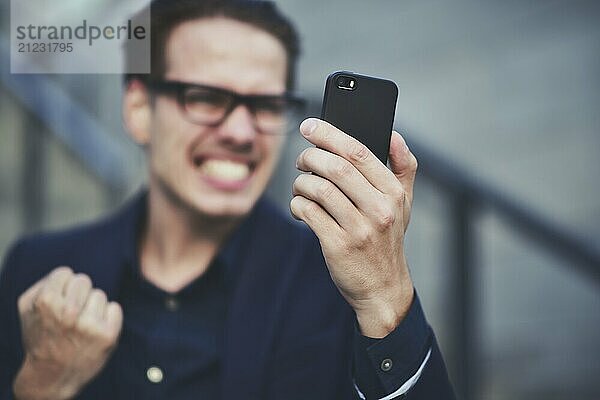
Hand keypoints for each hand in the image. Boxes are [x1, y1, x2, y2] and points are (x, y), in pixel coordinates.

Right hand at [13, 267, 122, 399]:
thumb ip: (43, 284)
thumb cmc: (41, 336)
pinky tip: (95, 331)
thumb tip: (67, 273)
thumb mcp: (28, 309)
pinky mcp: (108, 335)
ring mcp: (89, 324)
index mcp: (46, 302)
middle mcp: (68, 312)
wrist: (53, 375)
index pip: (65, 273)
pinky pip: (115, 308)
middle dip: (78, 295)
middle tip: (70, 315)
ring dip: (92, 308)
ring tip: (80, 326)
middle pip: (84, 281)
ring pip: (99, 295)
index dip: (62, 287)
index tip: (58, 303)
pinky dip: (108, 317)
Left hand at [290, 118, 417, 337]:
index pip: (359, 152)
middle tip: (301, 159)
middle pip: (336, 167)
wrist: (383, 288)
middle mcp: (379, 209)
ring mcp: (359, 228)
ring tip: (301, 185)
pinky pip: (308, 212)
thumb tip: (393, 134)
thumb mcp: (404, 204)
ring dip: (301, 182)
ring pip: (319, 189)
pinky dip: (297, 204)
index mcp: (393, 193)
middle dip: (311, 156)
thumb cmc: (387, 240)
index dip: (330, 134)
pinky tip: (300, 207)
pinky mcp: (338, 245)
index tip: (310, 126)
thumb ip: (403, 167)